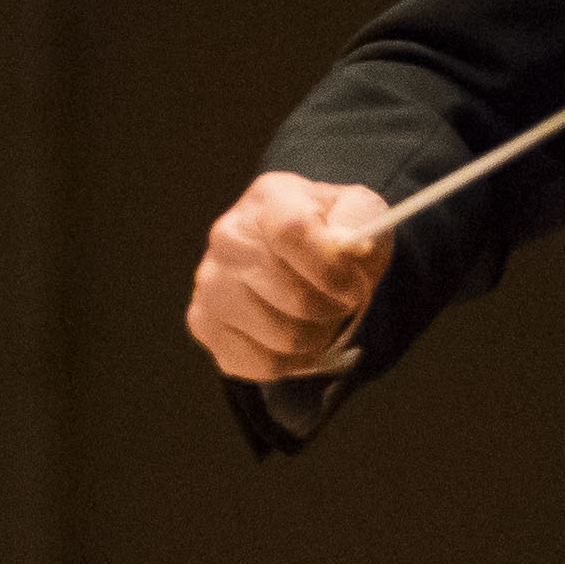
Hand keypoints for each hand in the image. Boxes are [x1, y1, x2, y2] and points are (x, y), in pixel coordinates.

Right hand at [186, 172, 391, 388]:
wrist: (294, 258)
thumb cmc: (330, 236)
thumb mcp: (359, 212)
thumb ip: (361, 218)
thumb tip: (352, 246)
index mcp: (269, 199)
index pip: (292, 232)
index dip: (334, 270)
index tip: (354, 283)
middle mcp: (229, 236)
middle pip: (297, 298)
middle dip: (335, 310)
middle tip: (341, 302)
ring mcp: (210, 282)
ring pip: (284, 338)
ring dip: (317, 338)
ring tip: (318, 319)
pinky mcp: (204, 323)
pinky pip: (262, 364)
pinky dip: (292, 362)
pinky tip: (294, 338)